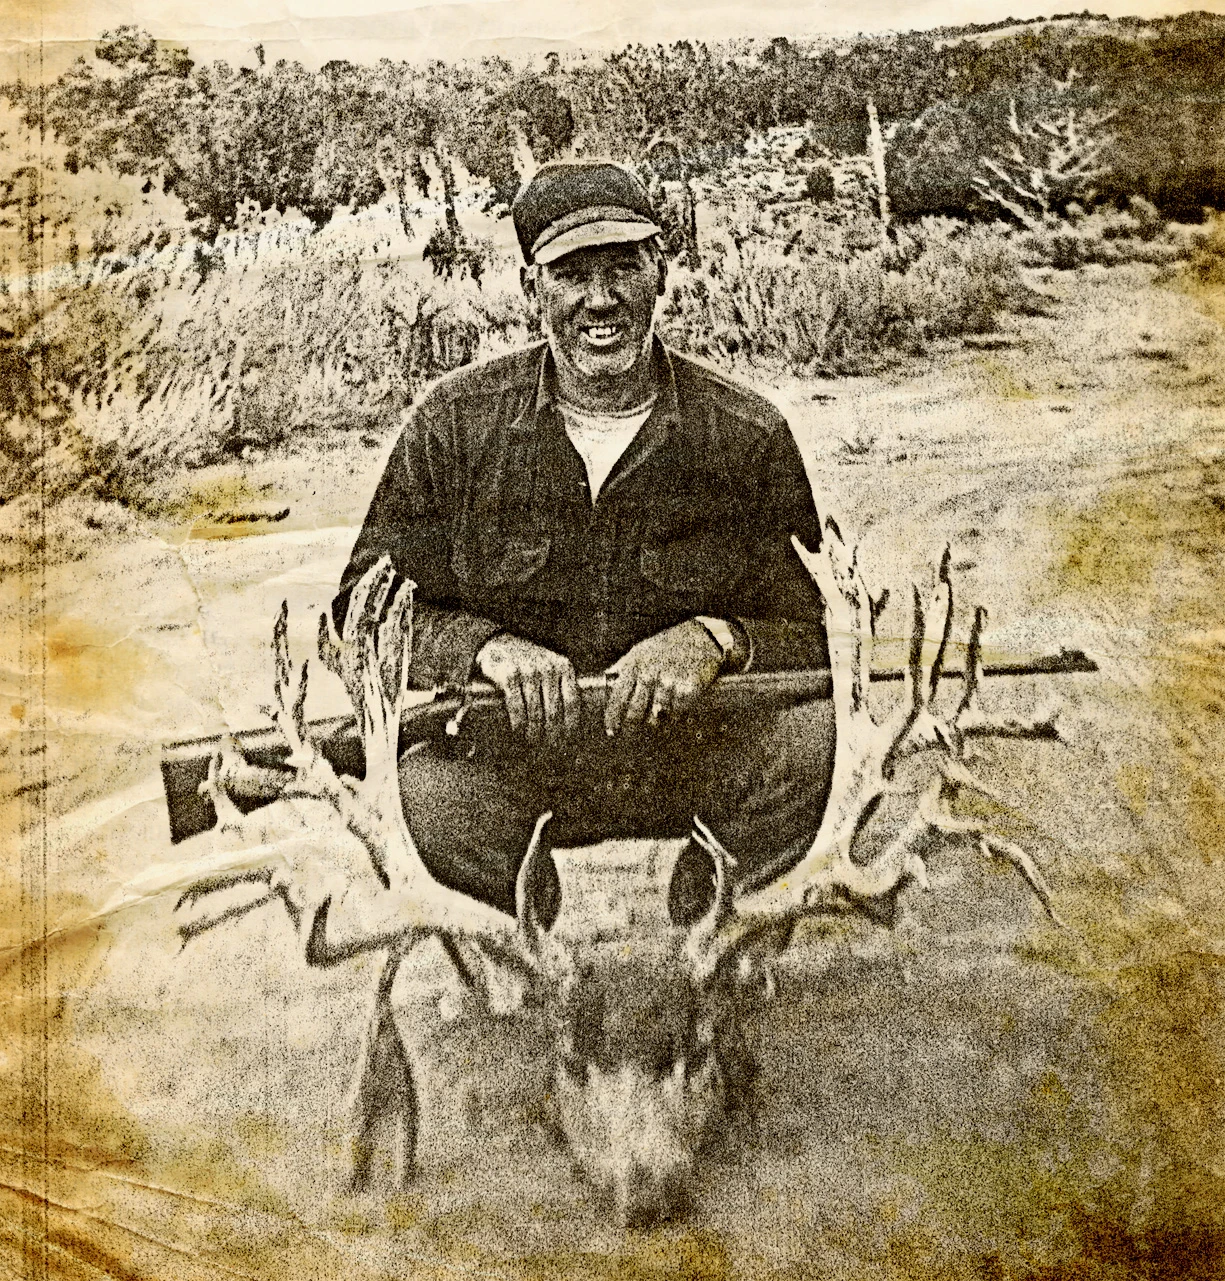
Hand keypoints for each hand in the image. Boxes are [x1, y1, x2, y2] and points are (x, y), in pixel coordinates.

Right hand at [475, 632, 580, 747]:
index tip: (568, 738)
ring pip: (535, 712)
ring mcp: (528, 671)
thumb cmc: (529, 662)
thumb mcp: (551, 666)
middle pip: (554, 711)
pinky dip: (518, 723)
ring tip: (533, 741)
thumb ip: (562, 685)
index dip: (571, 724)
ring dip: (534, 732)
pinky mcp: (509, 675)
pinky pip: (517, 707)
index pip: (572, 701)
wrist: (499, 644)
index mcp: (564, 666)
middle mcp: (548, 667)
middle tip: (550, 746)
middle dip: (552, 734)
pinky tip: (519, 731)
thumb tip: (574, 719)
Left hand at [604, 619, 723, 735]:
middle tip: (635, 731)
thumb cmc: (668, 645)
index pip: (618, 697)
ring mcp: (669, 682)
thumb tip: (608, 682)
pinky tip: (677, 708)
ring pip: (657, 717)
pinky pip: (677, 713)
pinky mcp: (688, 689)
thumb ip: (625, 666)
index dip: (612, 718)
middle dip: (634, 725)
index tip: (610, 731)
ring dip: (658, 722)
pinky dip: (676, 715)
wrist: (701, 637)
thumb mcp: (642, 650)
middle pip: (635, 713)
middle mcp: (650, 674)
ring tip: (660, 716)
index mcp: (635, 664)